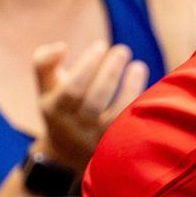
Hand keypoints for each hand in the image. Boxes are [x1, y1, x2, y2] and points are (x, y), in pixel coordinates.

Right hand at [31, 39, 147, 170]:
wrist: (69, 152)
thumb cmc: (61, 107)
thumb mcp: (45, 88)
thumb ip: (44, 63)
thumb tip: (61, 46)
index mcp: (55, 110)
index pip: (72, 89)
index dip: (88, 65)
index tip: (101, 44)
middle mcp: (76, 127)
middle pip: (95, 101)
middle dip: (110, 73)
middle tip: (122, 50)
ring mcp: (97, 139)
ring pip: (116, 115)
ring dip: (130, 88)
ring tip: (138, 66)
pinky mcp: (117, 144)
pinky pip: (132, 125)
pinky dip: (140, 104)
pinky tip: (151, 87)